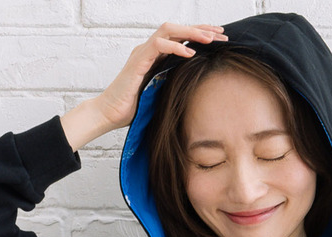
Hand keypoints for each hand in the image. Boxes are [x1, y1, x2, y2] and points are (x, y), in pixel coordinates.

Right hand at [95, 22, 228, 130]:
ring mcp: (143, 53)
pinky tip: (190, 53)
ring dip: (191, 32)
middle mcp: (150, 49)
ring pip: (169, 30)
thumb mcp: (161, 93)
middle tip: (221, 34)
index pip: (181, 37)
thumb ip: (174, 83)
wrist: (110, 114)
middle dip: (201, 29)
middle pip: (178, 28)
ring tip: (210, 40)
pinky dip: (176, 47)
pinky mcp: (137, 61)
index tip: (220, 38)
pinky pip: (158, 45)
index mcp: (156, 55)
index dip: (200, 34)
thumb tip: (197, 86)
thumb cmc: (134, 107)